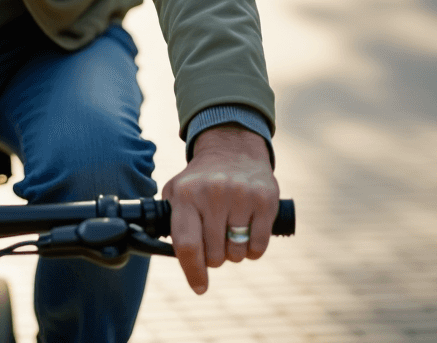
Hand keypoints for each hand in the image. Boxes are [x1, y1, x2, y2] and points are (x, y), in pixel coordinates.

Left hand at [161, 124, 278, 293]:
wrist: (232, 149)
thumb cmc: (200, 181)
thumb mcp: (177, 193)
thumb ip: (173, 225)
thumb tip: (180, 261)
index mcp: (186, 194)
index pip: (187, 245)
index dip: (193, 272)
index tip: (200, 287)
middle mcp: (212, 193)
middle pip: (215, 255)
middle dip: (215, 257)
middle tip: (215, 240)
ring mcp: (240, 195)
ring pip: (237, 254)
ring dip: (234, 253)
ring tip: (230, 231)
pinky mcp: (264, 200)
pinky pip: (258, 247)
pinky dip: (253, 250)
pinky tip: (247, 232)